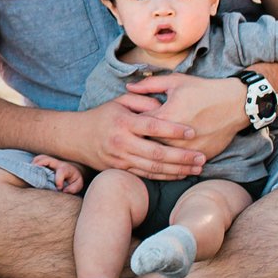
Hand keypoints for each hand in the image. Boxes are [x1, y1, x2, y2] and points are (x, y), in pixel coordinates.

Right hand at [30, 154, 84, 194]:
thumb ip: (74, 188)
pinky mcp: (46, 163)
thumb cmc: (74, 179)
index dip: (59, 180)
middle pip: (45, 158)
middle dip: (38, 164)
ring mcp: (51, 162)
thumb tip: (63, 190)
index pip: (61, 171)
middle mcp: (57, 163)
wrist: (74, 171)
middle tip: (33, 173)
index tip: (59, 188)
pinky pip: (37, 160)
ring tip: (30, 171)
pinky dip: (33, 164)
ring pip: (40, 158)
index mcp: (66, 169)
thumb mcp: (78, 184)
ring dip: (34, 163)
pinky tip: (31, 172)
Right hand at [76, 90, 206, 180]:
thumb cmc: (103, 116)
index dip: (173, 130)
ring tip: (197, 168)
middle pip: (156, 153)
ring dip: (177, 170)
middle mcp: (121, 143)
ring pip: (153, 169)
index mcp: (123, 122)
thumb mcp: (120, 101)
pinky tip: (181, 174)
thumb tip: (165, 105)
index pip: (152, 127)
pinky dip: (165, 176)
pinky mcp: (121, 170)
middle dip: (181, 157)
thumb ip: (143, 100)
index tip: (192, 131)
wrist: (76, 138)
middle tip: (201, 157)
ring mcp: (120, 159)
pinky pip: (146, 175)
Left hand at [123, 73, 249, 158]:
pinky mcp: (200, 155)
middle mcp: (174, 137)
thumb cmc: (203, 90)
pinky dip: (173, 162)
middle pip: (147, 145)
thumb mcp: (175, 82)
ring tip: (145, 154)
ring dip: (154, 156)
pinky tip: (165, 161)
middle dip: (139, 144)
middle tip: (131, 143)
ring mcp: (188, 149)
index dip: (130, 126)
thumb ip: (149, 86)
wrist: (234, 103)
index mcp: (164, 117)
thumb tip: (128, 87)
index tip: (126, 125)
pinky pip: (181, 163)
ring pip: (163, 158)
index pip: (138, 127)